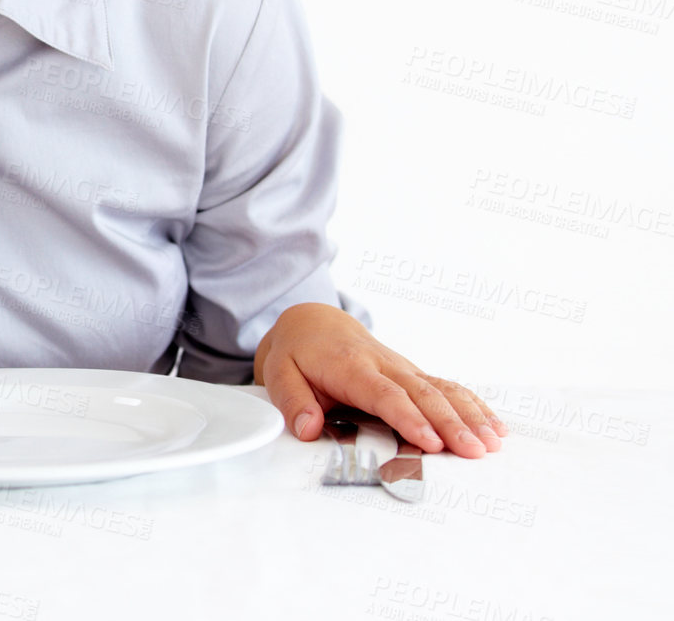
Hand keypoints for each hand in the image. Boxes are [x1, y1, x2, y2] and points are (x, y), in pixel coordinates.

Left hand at [253, 302, 508, 457]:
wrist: (312, 323)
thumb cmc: (298, 352)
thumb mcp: (279, 372)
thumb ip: (291, 400)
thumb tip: (306, 428)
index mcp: (349, 366)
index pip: (382, 393)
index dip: (407, 417)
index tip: (429, 441)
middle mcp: (382, 364)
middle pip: (420, 393)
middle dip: (450, 422)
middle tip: (474, 451)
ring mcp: (401, 368)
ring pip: (440, 389)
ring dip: (468, 415)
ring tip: (493, 443)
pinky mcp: (412, 375)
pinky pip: (446, 387)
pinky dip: (472, 405)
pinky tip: (495, 426)